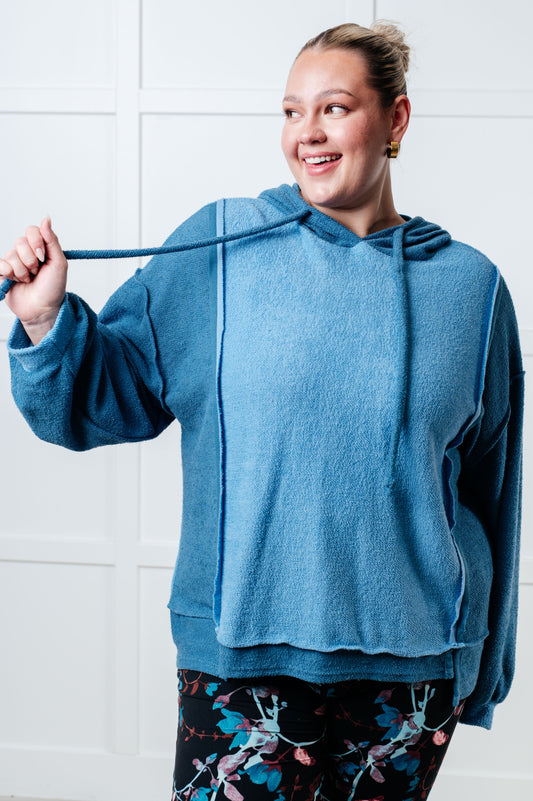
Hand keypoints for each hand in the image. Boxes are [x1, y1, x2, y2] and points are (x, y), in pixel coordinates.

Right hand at [0, 217, 67, 343]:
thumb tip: (46, 218)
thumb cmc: (53, 288)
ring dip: (22, 271)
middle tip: (37, 272)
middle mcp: (25, 252)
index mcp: (40, 247)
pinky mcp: (2, 273)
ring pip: (11, 255)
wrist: (42, 309)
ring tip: (28, 280)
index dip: (36, 242)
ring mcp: (13, 262)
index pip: (31, 230)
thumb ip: (52, 240)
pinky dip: (8, 273)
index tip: (43, 257)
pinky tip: (15, 281)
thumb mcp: (59, 263)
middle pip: (20, 242)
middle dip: (31, 261)